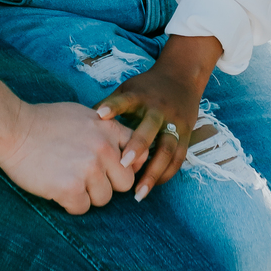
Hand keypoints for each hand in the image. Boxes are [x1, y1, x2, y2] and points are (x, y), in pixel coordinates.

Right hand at [0, 101, 135, 213]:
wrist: (13, 128)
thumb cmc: (46, 123)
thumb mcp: (84, 116)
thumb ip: (109, 132)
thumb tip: (133, 154)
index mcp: (108, 128)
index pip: (138, 154)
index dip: (127, 165)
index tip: (112, 168)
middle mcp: (103, 148)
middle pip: (125, 183)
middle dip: (107, 183)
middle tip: (83, 175)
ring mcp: (88, 168)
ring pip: (103, 198)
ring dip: (87, 194)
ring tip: (66, 178)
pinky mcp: (71, 187)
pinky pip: (82, 208)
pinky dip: (69, 203)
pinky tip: (56, 187)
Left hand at [95, 34, 222, 201]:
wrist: (182, 78)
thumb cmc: (147, 88)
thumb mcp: (128, 89)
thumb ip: (110, 105)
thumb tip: (85, 123)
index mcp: (140, 96)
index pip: (126, 100)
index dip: (113, 107)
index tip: (100, 115)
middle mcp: (159, 109)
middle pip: (150, 128)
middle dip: (138, 147)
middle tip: (123, 164)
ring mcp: (174, 123)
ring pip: (167, 150)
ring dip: (153, 172)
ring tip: (138, 193)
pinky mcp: (186, 135)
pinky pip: (178, 159)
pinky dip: (165, 174)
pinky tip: (151, 186)